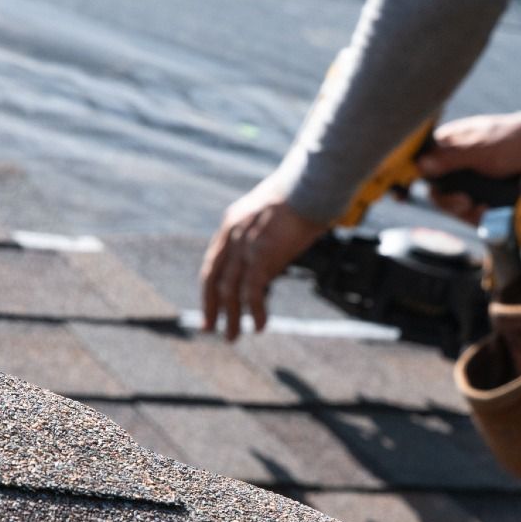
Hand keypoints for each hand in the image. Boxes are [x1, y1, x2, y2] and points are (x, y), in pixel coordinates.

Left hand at [200, 176, 328, 340]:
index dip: (209, 289)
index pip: (213, 263)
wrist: (311, 185)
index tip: (209, 307)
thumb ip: (262, 235)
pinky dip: (255, 312)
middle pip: (214, 279)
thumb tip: (269, 259)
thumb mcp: (271, 213)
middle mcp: (232, 236)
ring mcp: (245, 245)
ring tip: (232, 337)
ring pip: (229, 290)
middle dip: (211, 307)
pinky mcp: (261, 255)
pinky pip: (252, 292)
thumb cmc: (301, 196)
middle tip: (209, 328)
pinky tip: (260, 326)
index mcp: (231, 224)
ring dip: (231, 317)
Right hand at [417, 111, 520, 223]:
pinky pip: (471, 216)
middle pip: (435, 192)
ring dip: (464, 210)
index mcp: (450, 147)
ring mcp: (471, 185)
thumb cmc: (512, 140)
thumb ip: (450, 157)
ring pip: (452, 207)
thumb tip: (420, 164)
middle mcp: (457, 167)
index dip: (408, 178)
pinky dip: (478, 217)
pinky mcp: (484, 201)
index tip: (401, 194)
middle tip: (462, 201)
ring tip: (480, 206)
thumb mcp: (480, 147)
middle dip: (446, 201)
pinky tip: (488, 211)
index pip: (420, 164)